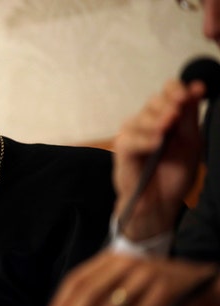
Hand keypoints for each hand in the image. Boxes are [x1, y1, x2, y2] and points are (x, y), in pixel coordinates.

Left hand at [46, 251, 219, 305]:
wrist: (201, 282)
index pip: (76, 279)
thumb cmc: (157, 288)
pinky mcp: (166, 287)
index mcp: (110, 259)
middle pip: (89, 291)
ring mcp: (146, 272)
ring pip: (112, 305)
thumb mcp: (125, 284)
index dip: (60, 302)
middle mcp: (125, 262)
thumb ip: (101, 294)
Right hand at [113, 79, 204, 239]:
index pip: (166, 93)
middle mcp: (145, 124)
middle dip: (168, 104)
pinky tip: (157, 143)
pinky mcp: (121, 152)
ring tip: (168, 130)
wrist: (160, 204)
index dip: (176, 89)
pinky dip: (145, 140)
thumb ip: (189, 117)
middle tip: (178, 112)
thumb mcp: (190, 143)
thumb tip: (197, 87)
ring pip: (140, 118)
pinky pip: (130, 140)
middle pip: (153, 102)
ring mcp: (131, 136)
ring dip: (157, 122)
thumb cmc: (174, 175)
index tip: (194, 91)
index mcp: (164, 118)